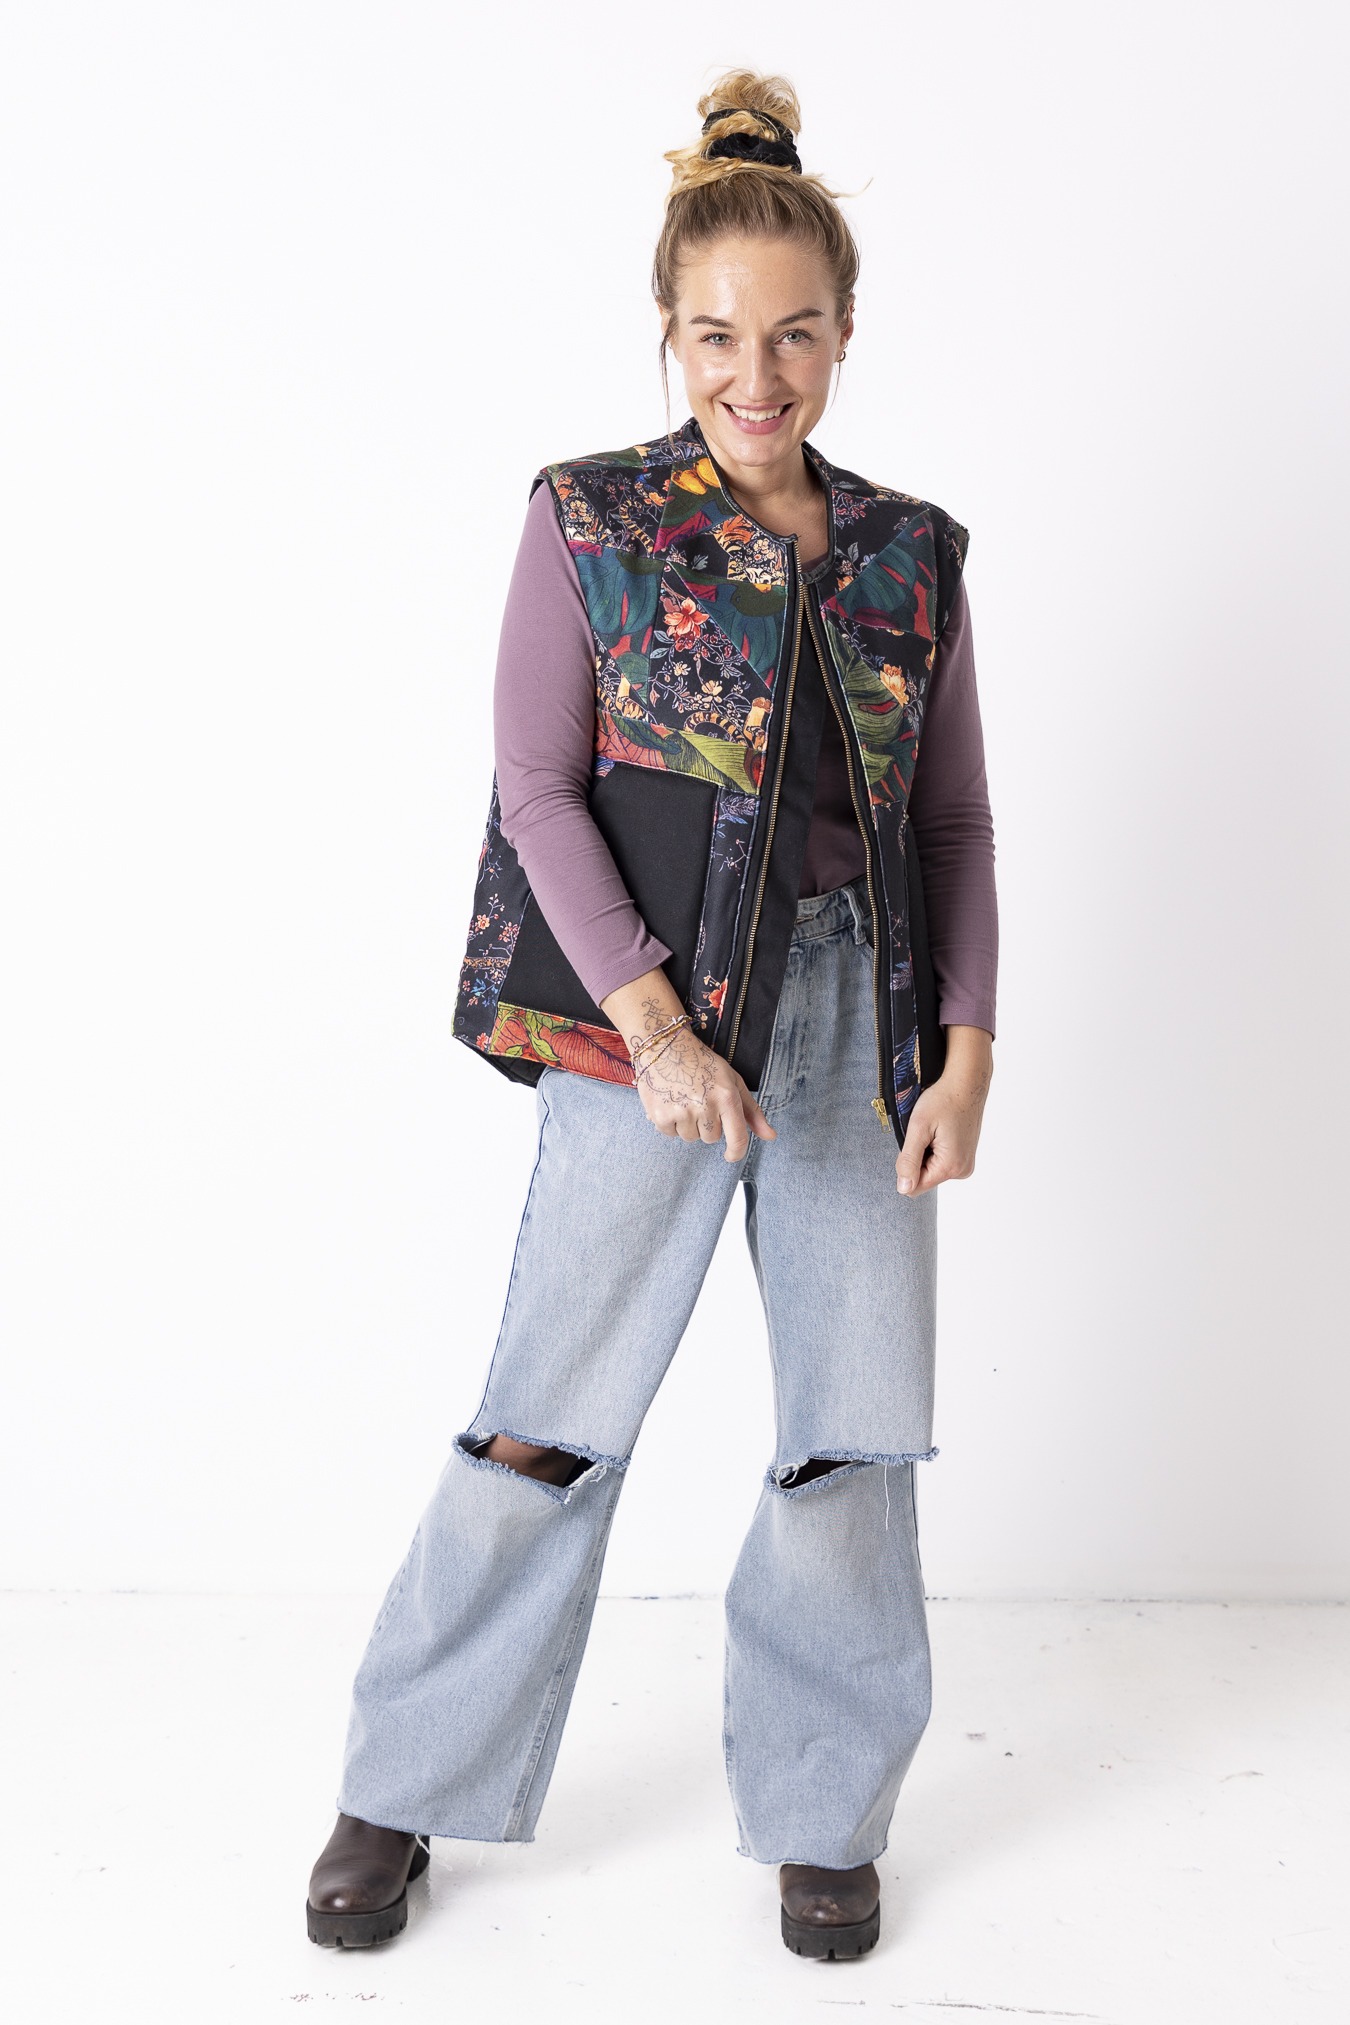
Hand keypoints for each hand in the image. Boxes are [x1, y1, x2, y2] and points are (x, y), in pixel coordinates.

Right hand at [633, 1026, 775, 1161]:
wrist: (664, 1046)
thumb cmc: (702, 1063)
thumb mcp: (732, 1081)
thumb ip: (751, 1111)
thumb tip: (770, 1136)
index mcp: (727, 1097)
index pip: (738, 1137)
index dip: (736, 1152)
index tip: (731, 1156)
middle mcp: (705, 1106)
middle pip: (711, 1138)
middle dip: (707, 1125)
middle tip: (699, 1101)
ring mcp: (682, 1112)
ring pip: (690, 1138)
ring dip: (688, 1125)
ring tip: (683, 1099)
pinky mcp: (661, 1116)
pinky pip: (671, 1134)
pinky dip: (670, 1122)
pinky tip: (670, 1101)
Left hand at [894, 1026, 992, 1196]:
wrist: (966, 1082)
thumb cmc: (943, 1100)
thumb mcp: (918, 1128)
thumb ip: (909, 1160)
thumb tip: (903, 1189)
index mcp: (951, 1167)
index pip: (915, 1187)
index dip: (906, 1167)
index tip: (914, 1142)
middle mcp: (962, 1171)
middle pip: (923, 1179)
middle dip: (916, 1158)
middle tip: (925, 1132)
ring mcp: (966, 1165)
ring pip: (931, 1170)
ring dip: (925, 1152)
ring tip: (934, 1130)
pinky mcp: (965, 1157)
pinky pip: (941, 1162)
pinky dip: (934, 1149)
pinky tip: (940, 1131)